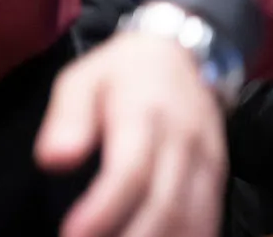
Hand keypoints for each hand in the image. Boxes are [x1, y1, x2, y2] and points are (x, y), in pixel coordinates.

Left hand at [35, 32, 226, 236]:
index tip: (72, 234)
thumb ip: (67, 118)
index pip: (132, 169)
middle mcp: (183, 138)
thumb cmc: (121, 73)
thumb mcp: (81, 80)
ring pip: (191, 217)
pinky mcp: (218, 172)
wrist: (180, 53)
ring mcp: (206, 158)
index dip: (104, 209)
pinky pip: (208, 217)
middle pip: (165, 204)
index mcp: (145, 113)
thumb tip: (54, 160)